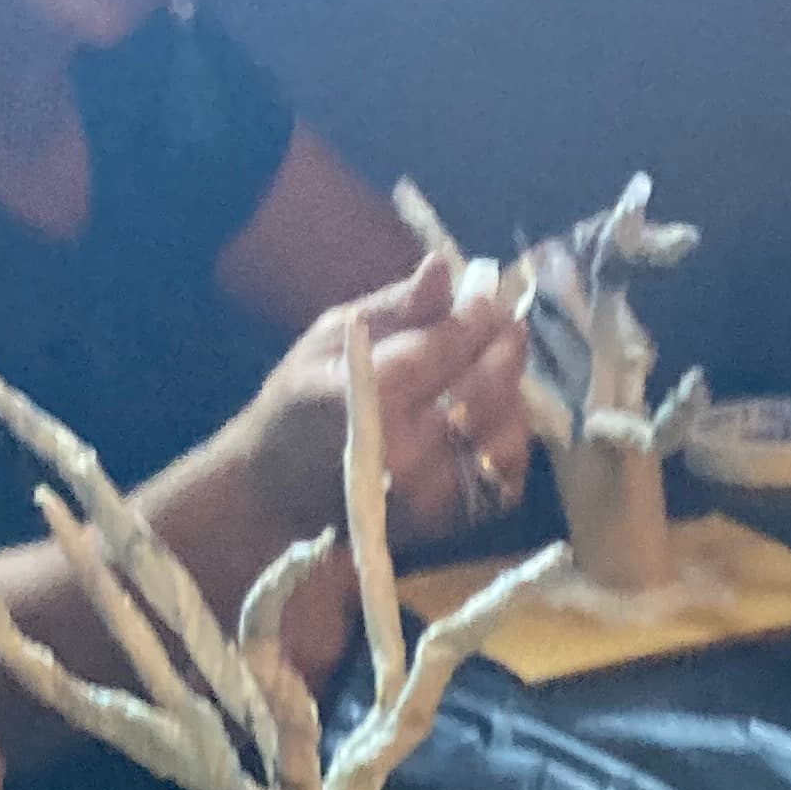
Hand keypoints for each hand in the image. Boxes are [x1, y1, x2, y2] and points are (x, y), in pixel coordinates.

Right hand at [242, 251, 535, 562]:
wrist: (277, 492)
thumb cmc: (298, 405)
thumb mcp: (331, 339)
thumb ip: (394, 308)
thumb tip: (442, 268)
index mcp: (375, 398)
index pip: (448, 347)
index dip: (477, 317)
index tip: (489, 294)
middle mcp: (411, 450)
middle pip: (487, 391)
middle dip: (506, 350)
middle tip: (510, 324)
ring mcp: (434, 492)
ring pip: (505, 435)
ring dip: (513, 395)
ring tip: (502, 367)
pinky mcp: (448, 521)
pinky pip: (504, 480)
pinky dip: (509, 443)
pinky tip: (497, 416)